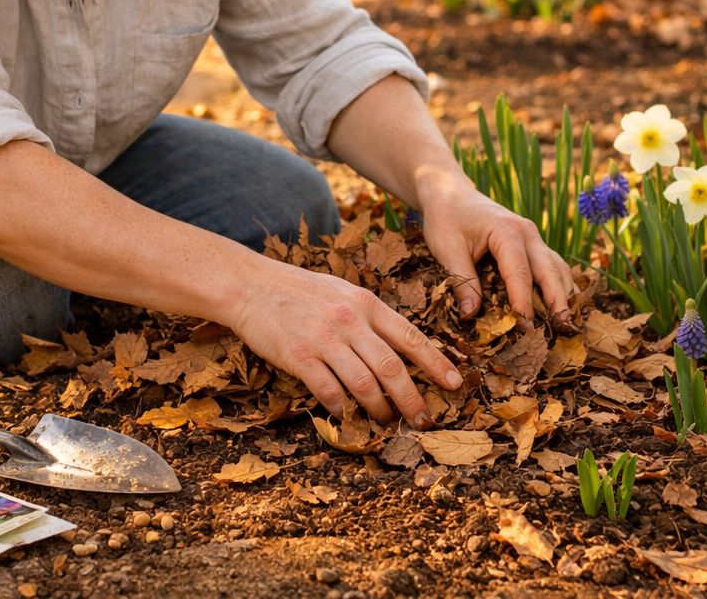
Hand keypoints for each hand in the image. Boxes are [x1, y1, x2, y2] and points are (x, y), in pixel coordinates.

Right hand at [230, 256, 462, 427]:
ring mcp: (324, 339)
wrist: (251, 285)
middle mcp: (350, 320)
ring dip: (380, 409)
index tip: (455, 382)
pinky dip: (342, 408)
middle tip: (424, 418)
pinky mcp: (299, 357)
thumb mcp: (343, 292)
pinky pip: (329, 391)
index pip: (410, 336)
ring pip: (364, 384)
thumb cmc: (300, 290)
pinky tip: (347, 415)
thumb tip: (398, 347)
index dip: (436, 363)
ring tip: (387, 422)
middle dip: (412, 398)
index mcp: (366, 303)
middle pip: (392, 367)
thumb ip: (370, 317)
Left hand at [415, 171, 576, 326]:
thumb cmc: (446, 218)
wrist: (450, 193)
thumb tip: (471, 315)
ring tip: (567, 323)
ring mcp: (533, 237)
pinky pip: (552, 265)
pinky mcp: (532, 244)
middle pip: (550, 270)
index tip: (525, 326)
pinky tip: (561, 306)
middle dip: (558, 301)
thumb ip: (462, 281)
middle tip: (562, 329)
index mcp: (506, 231)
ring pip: (557, 267)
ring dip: (564, 294)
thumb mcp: (447, 249)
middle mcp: (527, 233)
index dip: (524, 300)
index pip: (520, 272)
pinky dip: (559, 285)